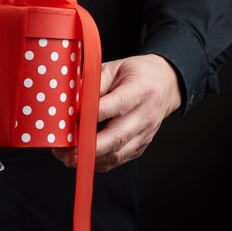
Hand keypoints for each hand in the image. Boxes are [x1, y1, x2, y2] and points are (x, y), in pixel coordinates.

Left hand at [51, 54, 181, 170]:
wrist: (166, 84)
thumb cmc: (137, 74)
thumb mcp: (115, 68)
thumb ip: (94, 83)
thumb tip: (72, 100)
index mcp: (140, 90)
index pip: (116, 105)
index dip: (91, 115)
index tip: (70, 121)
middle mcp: (145, 115)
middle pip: (117, 136)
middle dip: (89, 147)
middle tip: (66, 150)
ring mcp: (145, 134)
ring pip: (117, 154)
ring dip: (91, 158)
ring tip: (68, 156)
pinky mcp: (141, 146)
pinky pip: (119, 160)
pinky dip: (99, 162)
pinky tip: (83, 158)